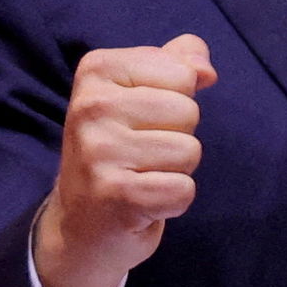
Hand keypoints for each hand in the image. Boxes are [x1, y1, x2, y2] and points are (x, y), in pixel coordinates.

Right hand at [34, 34, 216, 286]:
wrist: (81, 224)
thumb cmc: (122, 146)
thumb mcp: (143, 90)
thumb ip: (179, 62)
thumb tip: (205, 70)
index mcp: (97, 69)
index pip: (184, 73)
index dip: (176, 100)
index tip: (141, 120)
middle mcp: (90, 106)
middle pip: (188, 112)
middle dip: (177, 136)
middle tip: (141, 153)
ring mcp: (98, 151)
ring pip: (189, 150)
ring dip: (176, 170)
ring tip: (141, 176)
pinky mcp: (115, 196)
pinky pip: (183, 190)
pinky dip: (174, 201)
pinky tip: (144, 203)